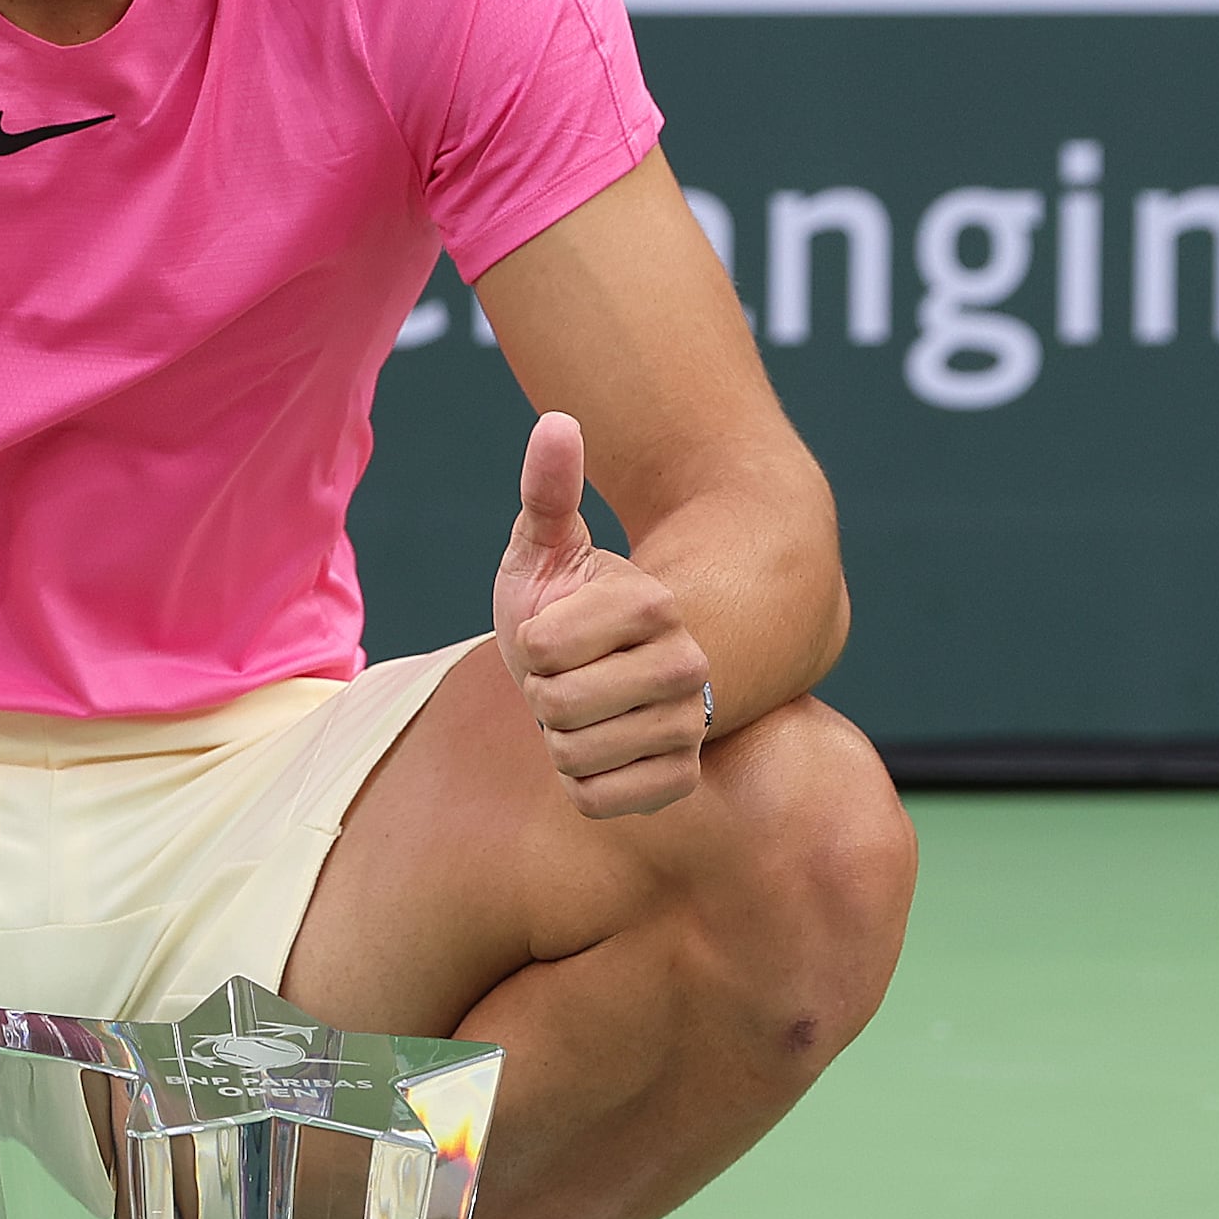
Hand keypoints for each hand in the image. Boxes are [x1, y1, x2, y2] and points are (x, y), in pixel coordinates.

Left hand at [492, 411, 709, 818]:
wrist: (593, 679)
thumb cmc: (557, 611)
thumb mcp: (542, 550)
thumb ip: (549, 490)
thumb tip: (558, 420)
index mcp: (654, 603)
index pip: (544, 646)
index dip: (529, 645)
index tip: (550, 635)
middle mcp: (686, 664)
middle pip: (558, 704)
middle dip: (540, 696)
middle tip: (562, 681)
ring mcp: (688, 726)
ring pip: (573, 755)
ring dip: (557, 741)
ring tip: (581, 715)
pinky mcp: (680, 781)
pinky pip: (595, 798)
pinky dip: (578, 784)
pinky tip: (599, 754)